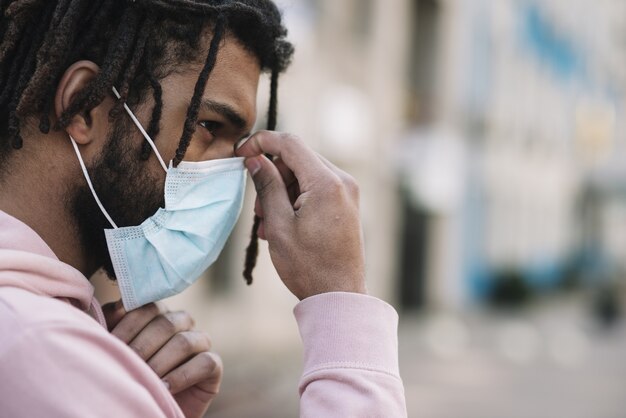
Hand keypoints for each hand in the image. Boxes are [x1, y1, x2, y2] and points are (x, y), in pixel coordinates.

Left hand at [102, 301, 221, 417]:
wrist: (151, 409)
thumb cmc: (132, 377)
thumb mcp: (117, 350)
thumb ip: (111, 326)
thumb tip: (110, 307)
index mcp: (158, 314)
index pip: (146, 307)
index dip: (128, 326)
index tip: (110, 346)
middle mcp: (182, 322)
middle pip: (166, 323)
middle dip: (142, 347)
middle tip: (128, 366)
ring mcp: (200, 341)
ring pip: (184, 342)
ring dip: (160, 363)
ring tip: (146, 379)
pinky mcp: (214, 365)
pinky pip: (204, 362)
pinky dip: (182, 376)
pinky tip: (164, 388)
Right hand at [235, 131, 366, 299]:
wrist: (339, 296)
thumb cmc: (308, 265)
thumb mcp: (279, 225)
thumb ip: (267, 186)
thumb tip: (255, 159)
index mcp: (327, 183)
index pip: (290, 143)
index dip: (261, 142)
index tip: (240, 153)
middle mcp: (342, 181)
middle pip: (297, 159)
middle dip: (272, 177)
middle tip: (258, 210)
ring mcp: (347, 192)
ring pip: (304, 174)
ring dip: (281, 192)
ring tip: (269, 225)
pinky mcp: (346, 204)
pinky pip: (315, 189)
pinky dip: (295, 200)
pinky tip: (282, 226)